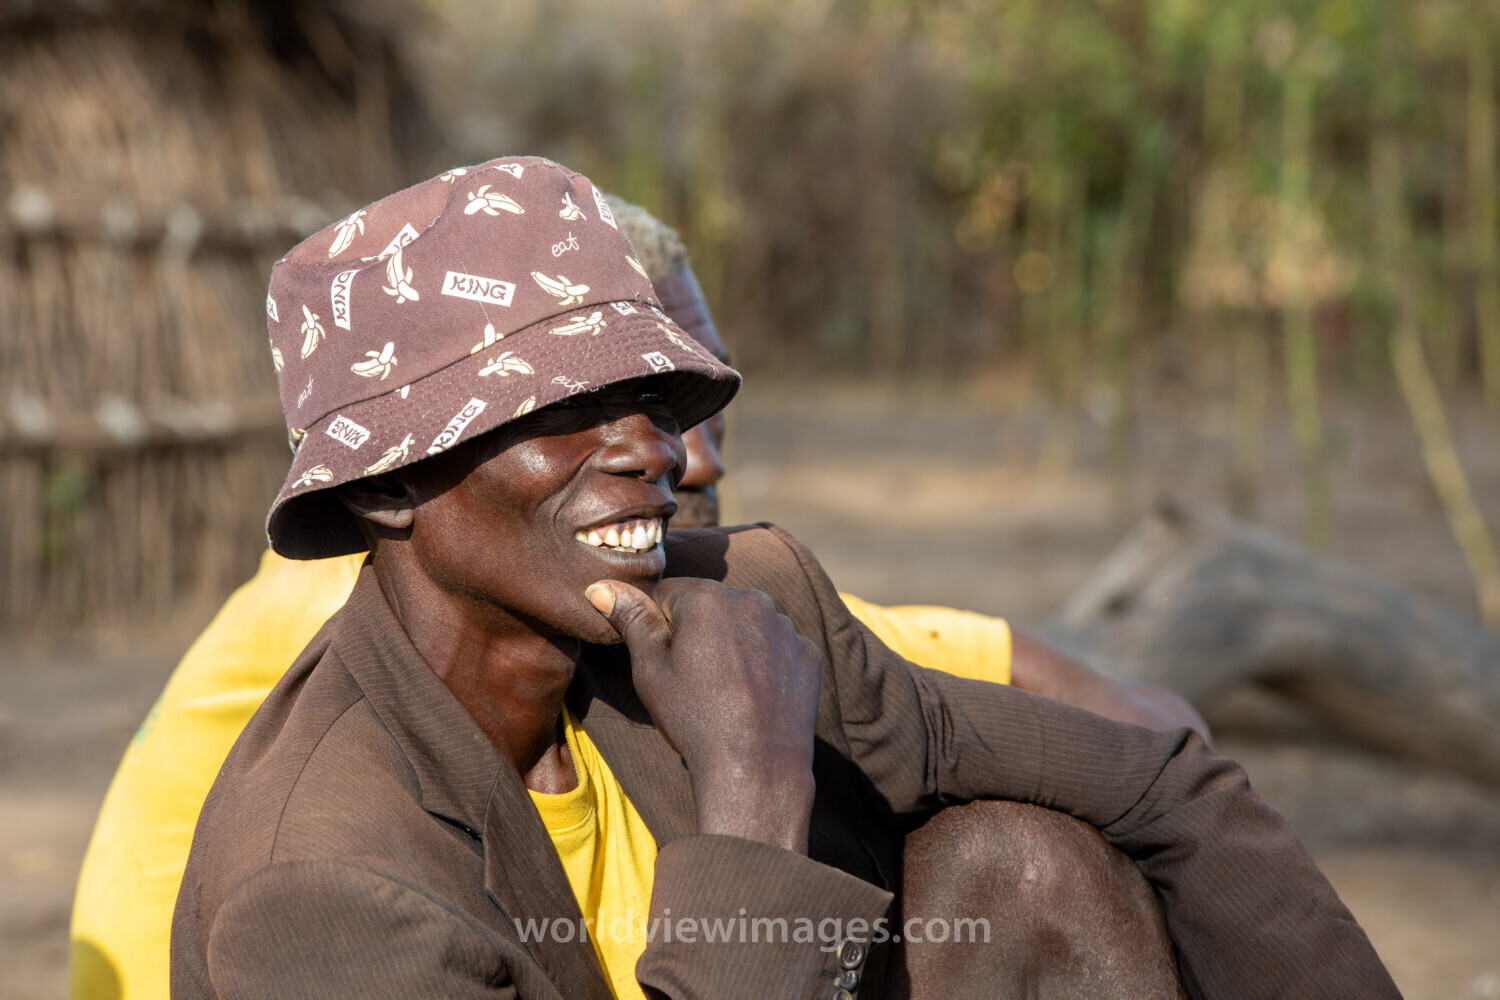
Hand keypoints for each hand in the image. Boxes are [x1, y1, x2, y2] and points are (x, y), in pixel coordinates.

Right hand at [585, 578, 820, 852]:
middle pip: (711, 606)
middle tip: (695, 681)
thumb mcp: (650, 670)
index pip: (669, 595)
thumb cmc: (694, 718)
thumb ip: (632, 619)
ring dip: (734, 644)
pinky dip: (765, 663)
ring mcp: (785, 625)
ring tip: (726, 691)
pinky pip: (777, 646)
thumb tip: (601, 585)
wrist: (756, 767)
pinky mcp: (807, 652)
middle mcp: (752, 598)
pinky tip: (755, 696)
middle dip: (699, 631)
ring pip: (746, 624)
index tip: (665, 664)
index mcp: (707, 596)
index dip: (660, 628)